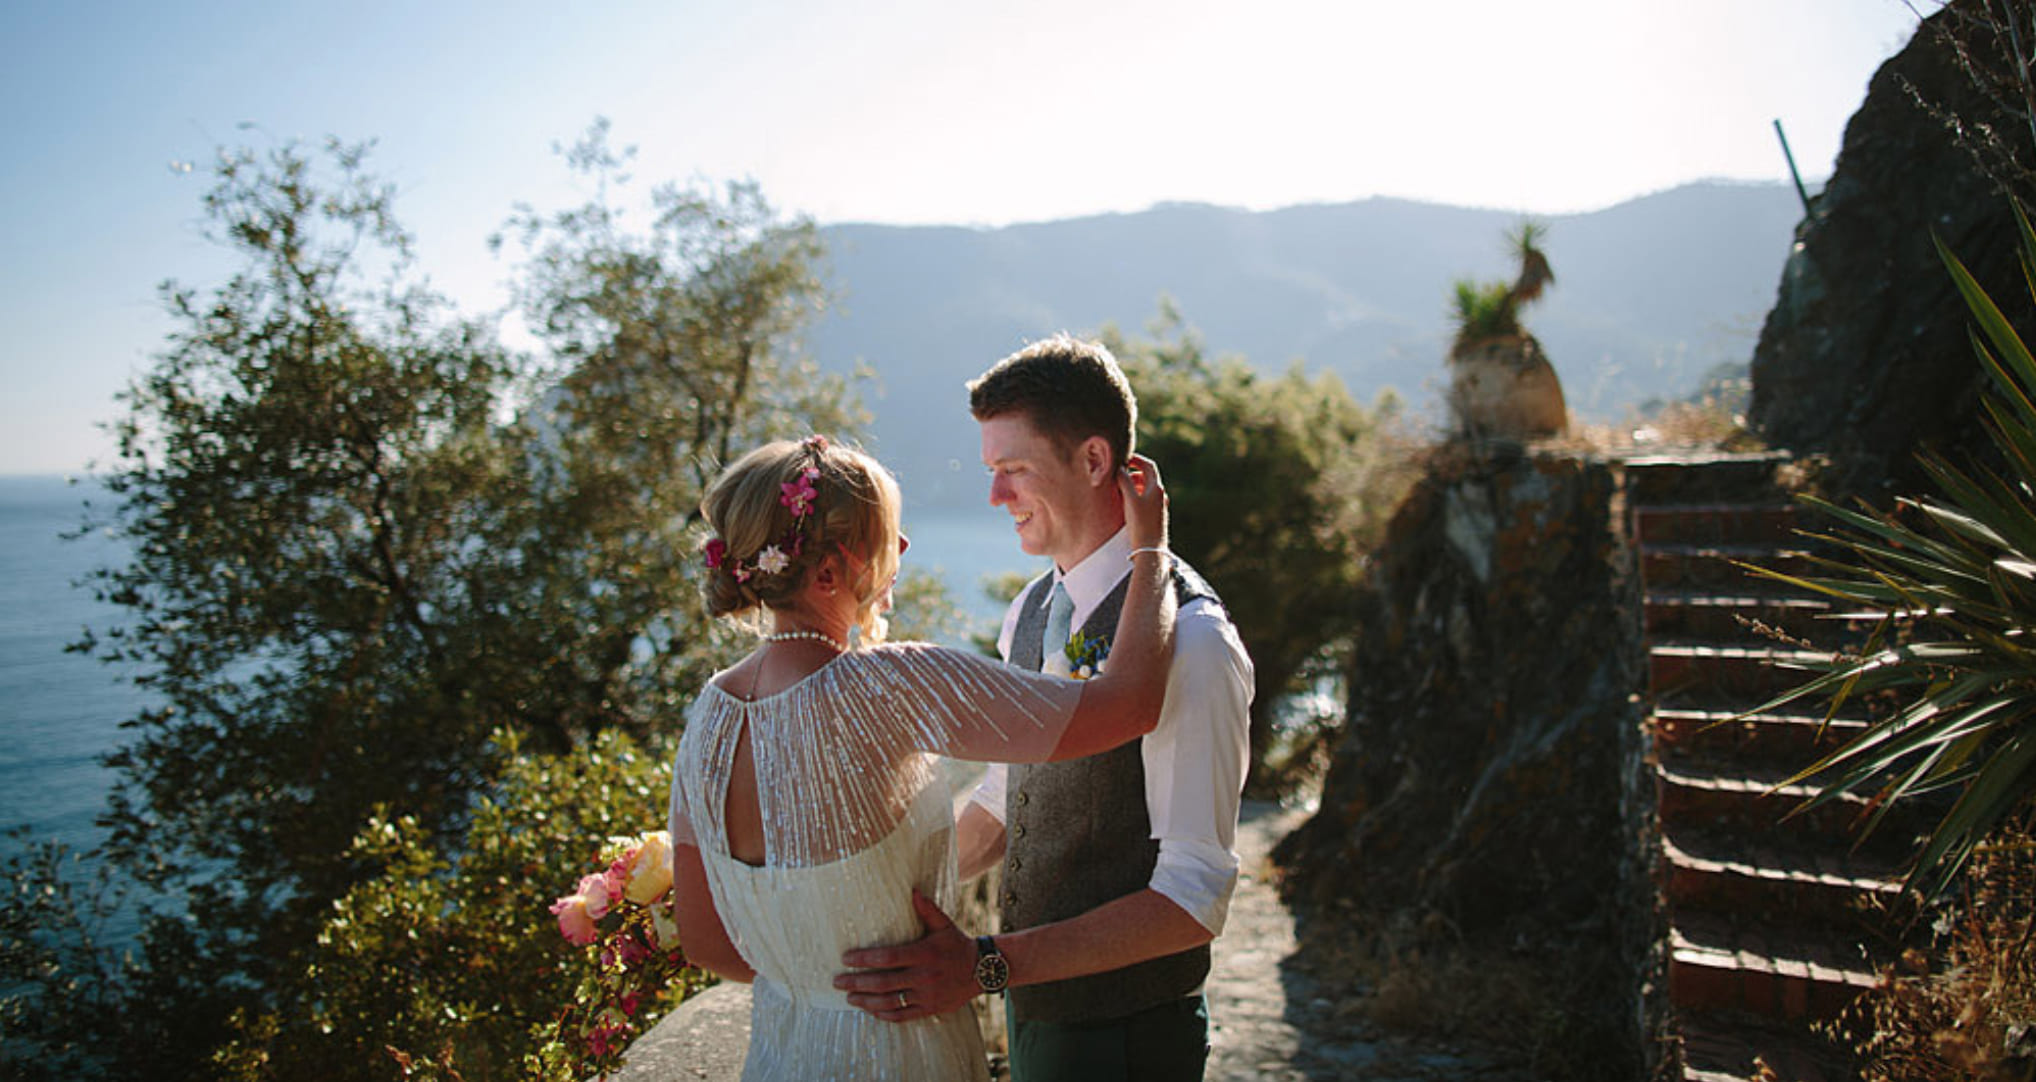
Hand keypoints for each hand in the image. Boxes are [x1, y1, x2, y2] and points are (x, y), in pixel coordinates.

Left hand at [833, 890, 978, 1022]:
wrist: (982, 970)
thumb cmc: (957, 944)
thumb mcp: (944, 924)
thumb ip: (926, 909)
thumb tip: (912, 890)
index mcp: (924, 954)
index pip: (888, 958)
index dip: (864, 960)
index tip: (846, 959)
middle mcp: (924, 977)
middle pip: (883, 983)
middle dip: (856, 983)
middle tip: (837, 982)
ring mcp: (927, 996)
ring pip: (890, 1002)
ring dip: (866, 1001)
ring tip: (849, 998)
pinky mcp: (930, 1009)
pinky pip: (903, 1015)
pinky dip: (884, 1014)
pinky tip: (871, 1010)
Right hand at [1119, 453, 1167, 552]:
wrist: (1150, 549)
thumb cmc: (1140, 524)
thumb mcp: (1130, 499)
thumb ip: (1125, 481)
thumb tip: (1120, 468)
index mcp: (1157, 488)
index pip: (1148, 466)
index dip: (1137, 460)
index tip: (1125, 458)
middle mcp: (1161, 496)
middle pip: (1148, 477)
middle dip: (1134, 473)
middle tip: (1120, 474)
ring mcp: (1160, 506)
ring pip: (1147, 489)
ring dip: (1135, 485)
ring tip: (1121, 489)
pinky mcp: (1157, 517)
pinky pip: (1147, 500)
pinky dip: (1138, 496)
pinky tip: (1128, 504)